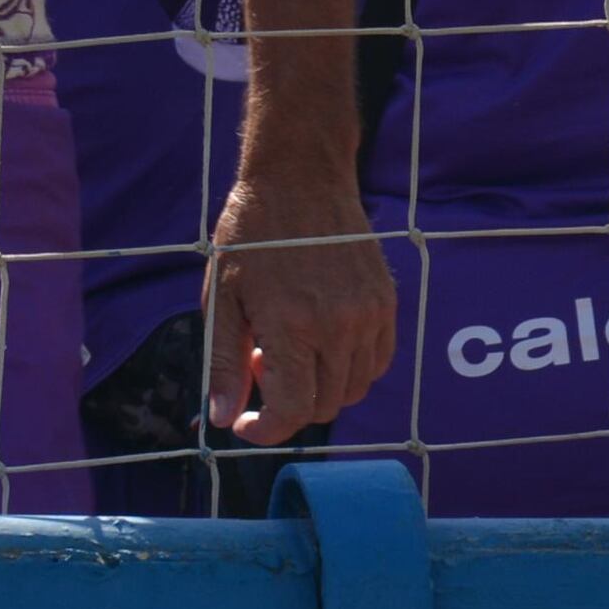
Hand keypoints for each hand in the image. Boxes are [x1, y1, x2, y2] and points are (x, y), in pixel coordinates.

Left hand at [201, 151, 393, 447]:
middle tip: (262, 362)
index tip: (246, 422)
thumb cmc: (251, 233)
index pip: (291, 412)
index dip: (265, 431)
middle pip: (323, 406)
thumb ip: (224, 363)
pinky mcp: (386, 302)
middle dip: (288, 404)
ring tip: (291, 346)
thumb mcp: (221, 296)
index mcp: (292, 324)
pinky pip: (377, 362)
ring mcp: (369, 314)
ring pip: (354, 390)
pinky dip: (351, 369)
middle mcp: (338, 324)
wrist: (300, 176)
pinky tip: (322, 341)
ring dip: (320, 387)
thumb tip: (223, 419)